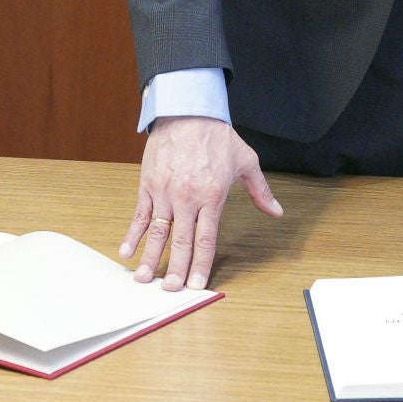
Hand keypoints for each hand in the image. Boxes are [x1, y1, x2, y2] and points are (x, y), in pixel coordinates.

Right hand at [119, 116, 281, 291]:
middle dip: (175, 268)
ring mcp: (165, 191)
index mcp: (212, 195)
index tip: (196, 285)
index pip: (206, 239)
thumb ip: (260, 190)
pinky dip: (132, 234)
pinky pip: (140, 214)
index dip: (201, 264)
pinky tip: (126, 251)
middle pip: (181, 241)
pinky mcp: (148, 184)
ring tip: (143, 280)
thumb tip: (276, 212)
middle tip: (169, 291)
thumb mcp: (246, 160)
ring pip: (158, 232)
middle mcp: (188, 197)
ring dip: (150, 258)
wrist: (187, 109)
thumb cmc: (216, 135)